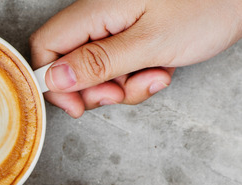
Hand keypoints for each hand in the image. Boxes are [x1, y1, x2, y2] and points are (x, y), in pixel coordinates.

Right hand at [30, 0, 241, 117]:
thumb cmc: (208, 6)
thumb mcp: (150, 44)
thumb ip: (98, 63)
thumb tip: (54, 79)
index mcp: (95, 9)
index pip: (46, 46)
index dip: (54, 81)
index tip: (77, 105)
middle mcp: (99, 15)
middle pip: (69, 63)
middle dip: (95, 89)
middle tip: (122, 92)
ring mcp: (116, 25)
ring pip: (97, 70)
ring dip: (123, 86)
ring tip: (155, 75)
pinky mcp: (133, 34)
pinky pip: (120, 66)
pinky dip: (137, 76)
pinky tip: (161, 69)